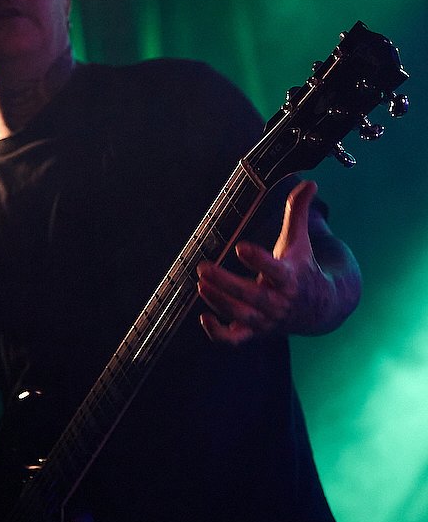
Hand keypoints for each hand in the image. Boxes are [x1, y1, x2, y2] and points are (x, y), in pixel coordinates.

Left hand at [197, 180, 339, 344]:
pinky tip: (203, 318)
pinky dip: (218, 334)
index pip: (275, 271)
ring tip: (201, 283)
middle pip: (251, 297)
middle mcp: (279, 302)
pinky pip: (235, 340)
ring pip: (241, 316)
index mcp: (290, 278)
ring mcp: (266, 320)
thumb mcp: (301, 240)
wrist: (321, 308)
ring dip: (219, 302)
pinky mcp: (256, 332)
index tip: (241, 247)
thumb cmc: (303, 267)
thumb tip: (310, 182)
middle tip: (203, 268)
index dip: (258, 260)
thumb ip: (299, 212)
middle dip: (226, 284)